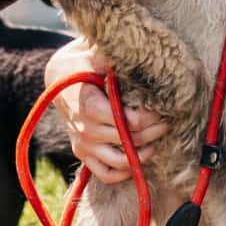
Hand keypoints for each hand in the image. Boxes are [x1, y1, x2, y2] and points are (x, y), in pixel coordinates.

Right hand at [43, 38, 167, 184]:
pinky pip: (104, 173)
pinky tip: (138, 158)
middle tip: (167, 121)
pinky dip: (123, 172)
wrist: (57, 79)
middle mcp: (85, 130)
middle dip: (154, 132)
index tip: (163, 107)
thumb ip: (106, 57)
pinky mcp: (82, 153)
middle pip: (130, 140)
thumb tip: (122, 52)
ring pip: (120, 162)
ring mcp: (83, 144)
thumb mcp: (91, 56)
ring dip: (143, 154)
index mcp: (89, 107)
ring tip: (156, 140)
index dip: (151, 117)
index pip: (128, 121)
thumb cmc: (80, 65)